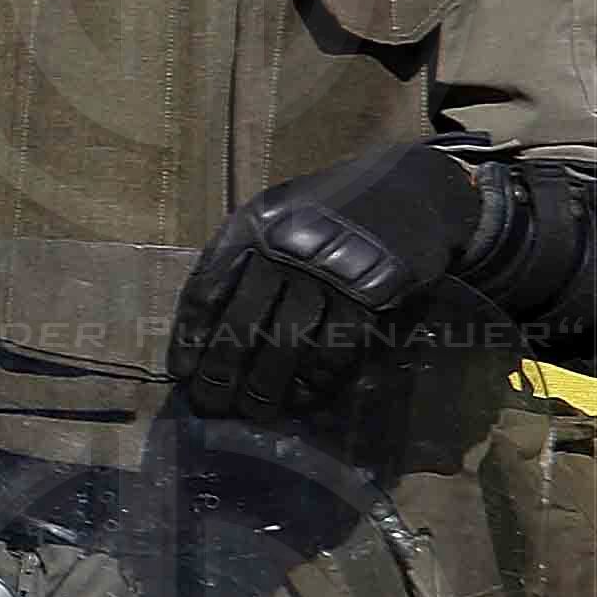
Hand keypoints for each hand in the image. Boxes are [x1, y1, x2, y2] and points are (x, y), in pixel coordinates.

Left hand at [174, 142, 481, 422]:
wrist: (413, 186)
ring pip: (287, 340)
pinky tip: (302, 394)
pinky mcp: (373, 292)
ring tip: (252, 410)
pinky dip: (317, 375)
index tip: (182, 371)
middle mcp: (287, 247)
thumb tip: (206, 325)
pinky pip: (337, 345)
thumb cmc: (332, 208)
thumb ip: (242, 257)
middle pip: (242, 322)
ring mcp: (330, 271)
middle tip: (210, 405)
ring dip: (266, 383)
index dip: (191, 336)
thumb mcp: (275, 214)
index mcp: (253, 225)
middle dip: (222, 371)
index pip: (207, 289)